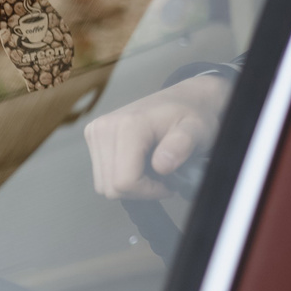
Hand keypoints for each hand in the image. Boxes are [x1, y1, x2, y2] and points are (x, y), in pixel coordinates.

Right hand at [83, 73, 232, 199]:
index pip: (125, 182)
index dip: (148, 192)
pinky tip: (140, 164)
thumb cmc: (191, 116)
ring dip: (130, 185)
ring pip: (103, 185)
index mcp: (128, 126)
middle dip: (140, 190)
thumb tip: (161, 166)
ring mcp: (95, 132)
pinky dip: (121, 177)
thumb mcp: (196, 131)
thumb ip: (181, 146)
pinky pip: (102, 175)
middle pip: (111, 188)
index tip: (169, 184)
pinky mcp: (93, 136)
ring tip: (153, 168)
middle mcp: (104, 128)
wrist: (182, 99)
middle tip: (163, 177)